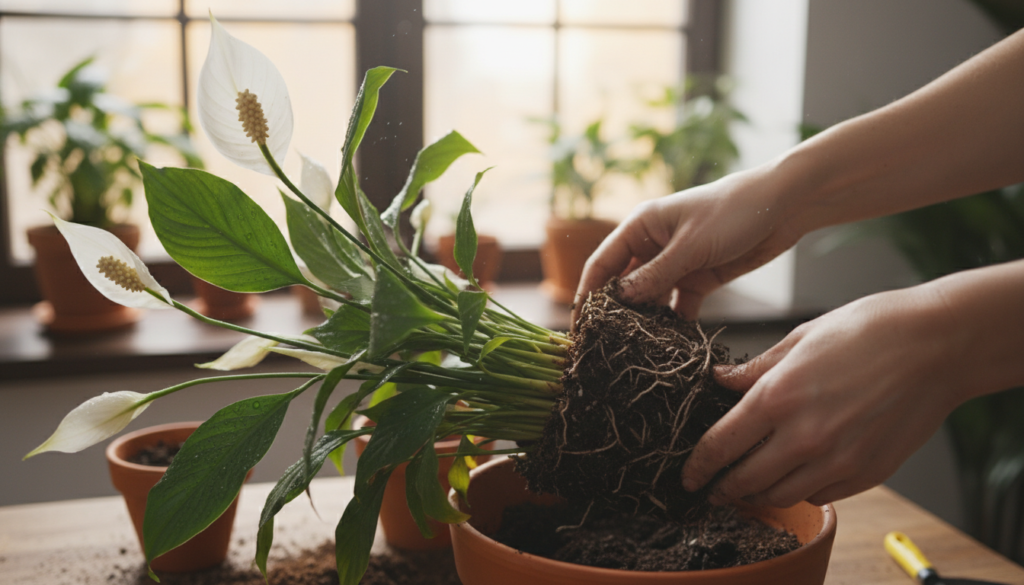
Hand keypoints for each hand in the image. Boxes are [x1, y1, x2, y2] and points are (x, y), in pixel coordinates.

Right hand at [571, 166, 801, 326]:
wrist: (784, 205)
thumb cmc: (733, 211)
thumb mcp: (691, 246)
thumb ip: (655, 275)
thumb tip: (619, 301)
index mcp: (640, 227)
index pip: (602, 263)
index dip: (588, 294)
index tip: (580, 325)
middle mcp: (653, 245)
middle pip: (624, 284)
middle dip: (616, 313)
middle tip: (607, 345)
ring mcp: (675, 263)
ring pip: (650, 298)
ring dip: (646, 320)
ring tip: (638, 349)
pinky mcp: (699, 278)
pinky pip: (678, 306)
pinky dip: (675, 323)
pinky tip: (673, 343)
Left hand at [680, 284, 970, 507]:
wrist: (937, 345)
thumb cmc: (871, 330)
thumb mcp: (800, 338)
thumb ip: (755, 369)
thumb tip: (719, 381)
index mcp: (778, 397)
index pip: (720, 446)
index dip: (697, 466)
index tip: (687, 475)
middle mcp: (804, 436)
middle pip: (744, 480)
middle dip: (721, 488)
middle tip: (711, 488)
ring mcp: (838, 460)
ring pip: (781, 495)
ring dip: (758, 494)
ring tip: (747, 486)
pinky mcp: (867, 473)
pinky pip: (820, 494)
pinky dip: (801, 490)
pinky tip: (795, 475)